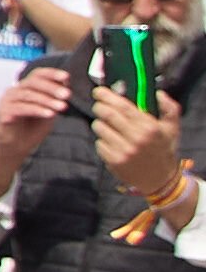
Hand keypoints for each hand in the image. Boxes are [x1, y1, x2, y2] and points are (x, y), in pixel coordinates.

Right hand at [0, 61, 75, 193]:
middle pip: (32, 83)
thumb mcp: (47, 112)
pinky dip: (37, 110)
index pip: (37, 75)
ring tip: (63, 107)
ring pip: (28, 95)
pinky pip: (21, 109)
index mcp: (24, 88)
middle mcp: (13, 91)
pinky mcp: (3, 113)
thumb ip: (54, 100)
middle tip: (67, 95)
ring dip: (47, 100)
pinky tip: (50, 115)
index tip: (66, 77)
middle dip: (52, 88)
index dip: (51, 73)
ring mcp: (6, 101)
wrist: (14, 148)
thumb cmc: (31, 129)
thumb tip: (66, 84)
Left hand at [94, 79, 184, 201]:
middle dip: (99, 106)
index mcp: (149, 128)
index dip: (106, 96)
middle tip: (99, 106)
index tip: (98, 92)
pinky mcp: (114, 161)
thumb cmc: (163, 149)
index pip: (122, 106)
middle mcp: (136, 139)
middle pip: (106, 114)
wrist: (160, 179)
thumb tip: (158, 93)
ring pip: (99, 127)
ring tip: (108, 126)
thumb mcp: (171, 128)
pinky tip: (112, 142)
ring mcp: (124, 151)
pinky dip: (102, 140)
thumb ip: (169, 108)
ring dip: (100, 123)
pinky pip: (99, 143)